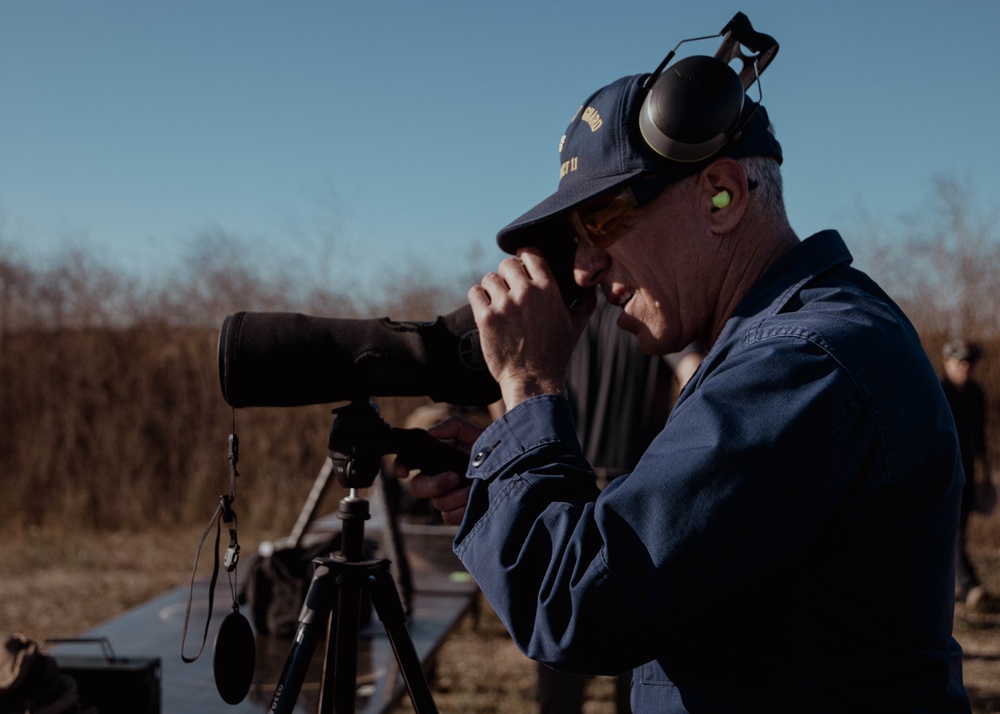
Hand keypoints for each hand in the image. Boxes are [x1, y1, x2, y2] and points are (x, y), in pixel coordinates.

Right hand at [392, 416, 483, 525]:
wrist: (512, 466)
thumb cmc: (491, 448)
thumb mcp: (473, 432)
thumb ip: (452, 425)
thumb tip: (430, 432)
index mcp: (436, 457)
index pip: (409, 461)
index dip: (400, 465)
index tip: (404, 472)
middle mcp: (438, 478)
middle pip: (418, 487)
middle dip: (434, 484)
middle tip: (455, 477)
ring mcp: (447, 497)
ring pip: (437, 503)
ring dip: (456, 496)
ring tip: (474, 487)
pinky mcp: (457, 513)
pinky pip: (449, 516)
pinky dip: (462, 509)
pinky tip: (475, 499)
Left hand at [469, 247, 594, 409]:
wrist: (533, 381)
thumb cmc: (556, 353)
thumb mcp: (577, 326)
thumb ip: (586, 301)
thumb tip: (591, 286)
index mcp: (548, 289)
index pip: (530, 253)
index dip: (524, 257)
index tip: (522, 266)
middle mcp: (526, 293)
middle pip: (507, 264)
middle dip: (507, 275)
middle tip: (510, 290)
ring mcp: (504, 305)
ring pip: (489, 278)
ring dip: (492, 288)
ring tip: (499, 303)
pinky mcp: (486, 318)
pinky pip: (475, 293)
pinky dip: (478, 298)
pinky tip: (486, 309)